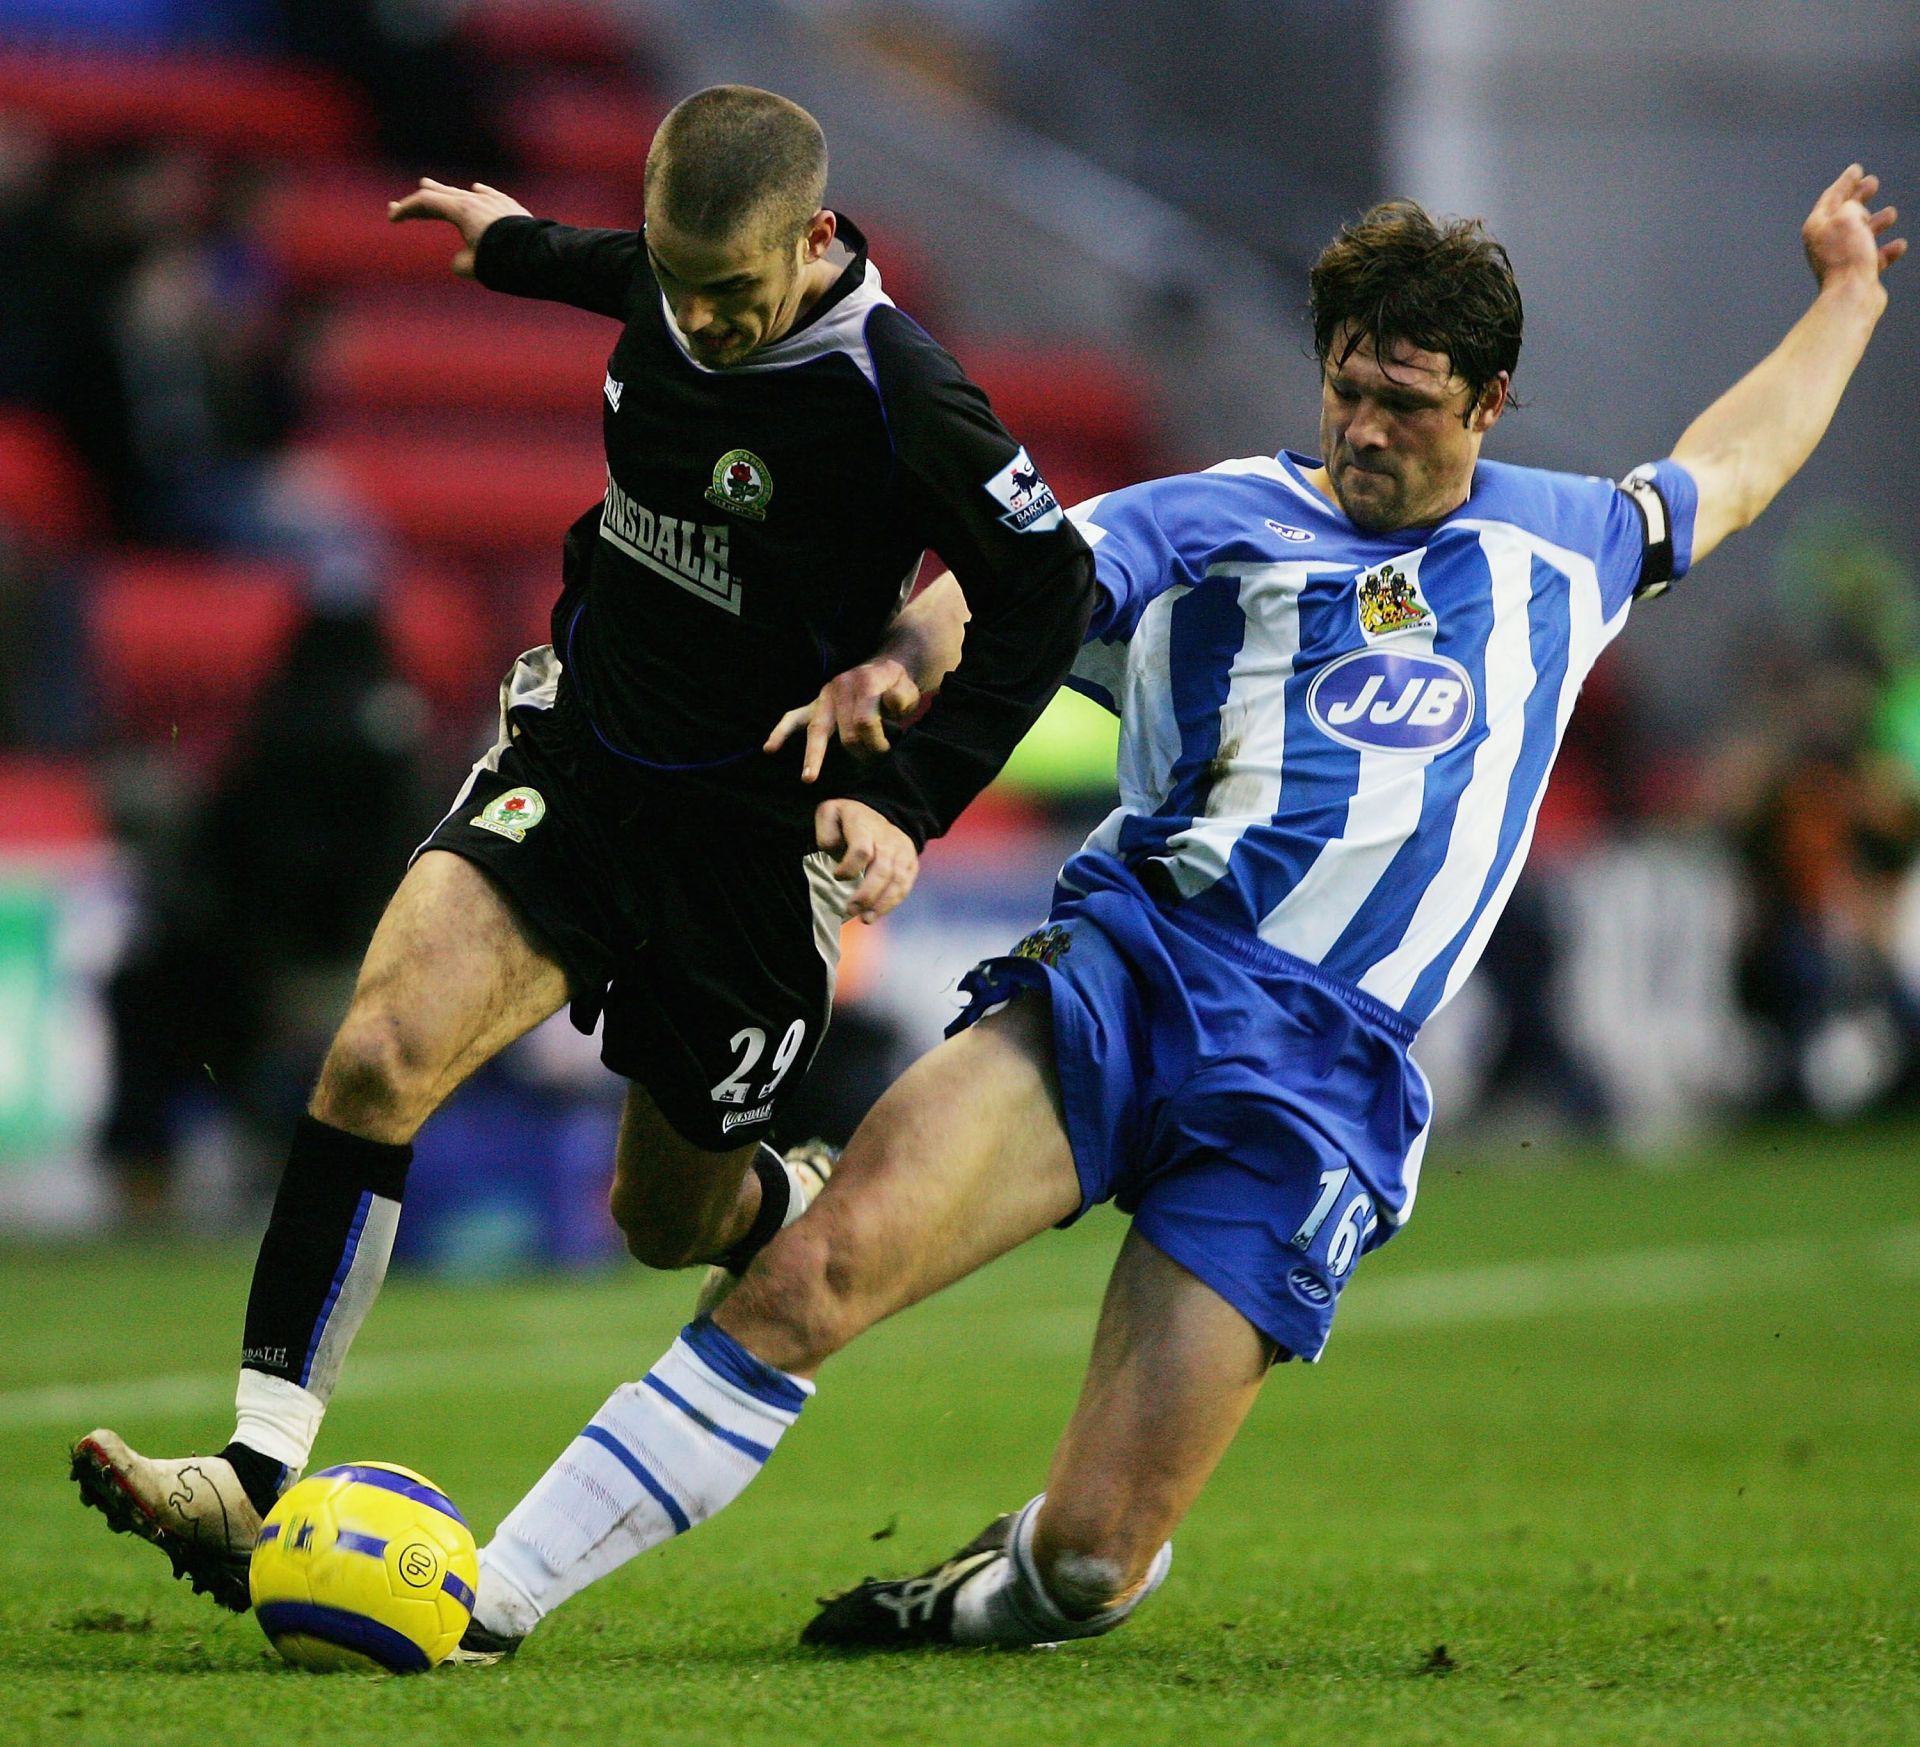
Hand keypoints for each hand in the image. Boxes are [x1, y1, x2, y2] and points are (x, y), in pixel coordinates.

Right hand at [387, 178, 530, 278]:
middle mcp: (477, 200)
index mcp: (462, 210)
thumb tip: (464, 259)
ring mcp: (495, 201)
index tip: (393, 217)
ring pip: (464, 193)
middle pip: (441, 194)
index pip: (426, 203)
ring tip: (432, 187)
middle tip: (403, 204)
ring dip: (446, 194)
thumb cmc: (504, 261)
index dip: (406, 209)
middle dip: (420, 200)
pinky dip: (478, 195)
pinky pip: (490, 196)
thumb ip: (461, 262)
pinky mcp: (511, 208)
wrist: (539, 255)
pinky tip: (476, 190)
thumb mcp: (474, 267)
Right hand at [764, 658, 921, 782]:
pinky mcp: (814, 705)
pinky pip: (793, 718)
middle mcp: (839, 688)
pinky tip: (769, 748)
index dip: (877, 742)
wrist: (884, 669)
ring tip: (808, 778)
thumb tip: (890, 703)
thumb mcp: (908, 688)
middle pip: (845, 731)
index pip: (865, 722)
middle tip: (868, 764)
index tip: (886, 750)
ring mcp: (823, 697)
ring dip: (813, 755)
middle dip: (857, 751)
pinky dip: (780, 733)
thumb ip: (902, 697)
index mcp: (863, 683)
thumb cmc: (896, 687)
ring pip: (816, 729)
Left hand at [814, 798, 917, 922]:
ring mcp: (902, 850)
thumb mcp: (830, 814)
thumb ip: (825, 831)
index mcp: (864, 825)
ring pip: (897, 879)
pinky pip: (905, 885)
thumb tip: (831, 849)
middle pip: (882, 869)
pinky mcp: (911, 861)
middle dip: (867, 893)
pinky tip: (877, 914)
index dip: (850, 866)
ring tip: (865, 919)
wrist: (876, 814)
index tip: (837, 876)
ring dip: (882, 903)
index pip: (862, 849)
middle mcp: (887, 838)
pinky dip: (892, 902)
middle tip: (851, 910)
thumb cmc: (847, 820)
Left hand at [1803, 165, 1904, 292]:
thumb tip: (1857, 212)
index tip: (1857, 169)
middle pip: (1844, 213)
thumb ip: (1851, 205)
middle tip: (1873, 182)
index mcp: (1817, 226)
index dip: (1845, 181)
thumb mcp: (1847, 216)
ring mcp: (1840, 258)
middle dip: (1859, 197)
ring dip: (1875, 222)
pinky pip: (1873, 257)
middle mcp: (1825, 242)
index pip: (1831, 197)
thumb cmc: (1847, 254)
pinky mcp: (1856, 274)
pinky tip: (1900, 245)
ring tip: (1891, 213)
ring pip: (1860, 234)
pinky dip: (1886, 250)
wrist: (1851, 295)